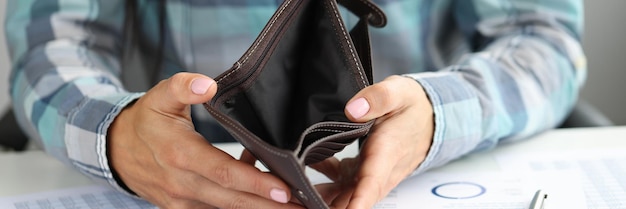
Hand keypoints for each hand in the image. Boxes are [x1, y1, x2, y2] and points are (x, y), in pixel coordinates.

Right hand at [109, 72, 302, 208]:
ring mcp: (181, 201)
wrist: (116, 151)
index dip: (255, 182)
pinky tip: (263, 202)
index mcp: (180, 155)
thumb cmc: (147, 121)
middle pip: (232, 200)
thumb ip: (182, 87)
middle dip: (268, 206)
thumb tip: (206, 84)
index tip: (285, 189)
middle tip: (303, 207)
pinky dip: (239, 208)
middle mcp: (182, 184)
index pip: (224, 172)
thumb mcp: (160, 97)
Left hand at [313, 75, 433, 207]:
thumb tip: (352, 109)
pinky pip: (341, 185)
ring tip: (294, 195)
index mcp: (387, 151)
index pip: (372, 182)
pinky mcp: (362, 171)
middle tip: (300, 202)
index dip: (357, 202)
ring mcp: (370, 174)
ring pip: (345, 196)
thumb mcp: (399, 92)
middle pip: (354, 198)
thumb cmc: (412, 106)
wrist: (430, 117)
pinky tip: (302, 176)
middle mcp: (379, 170)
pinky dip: (322, 185)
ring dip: (322, 199)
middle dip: (329, 206)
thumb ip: (378, 98)